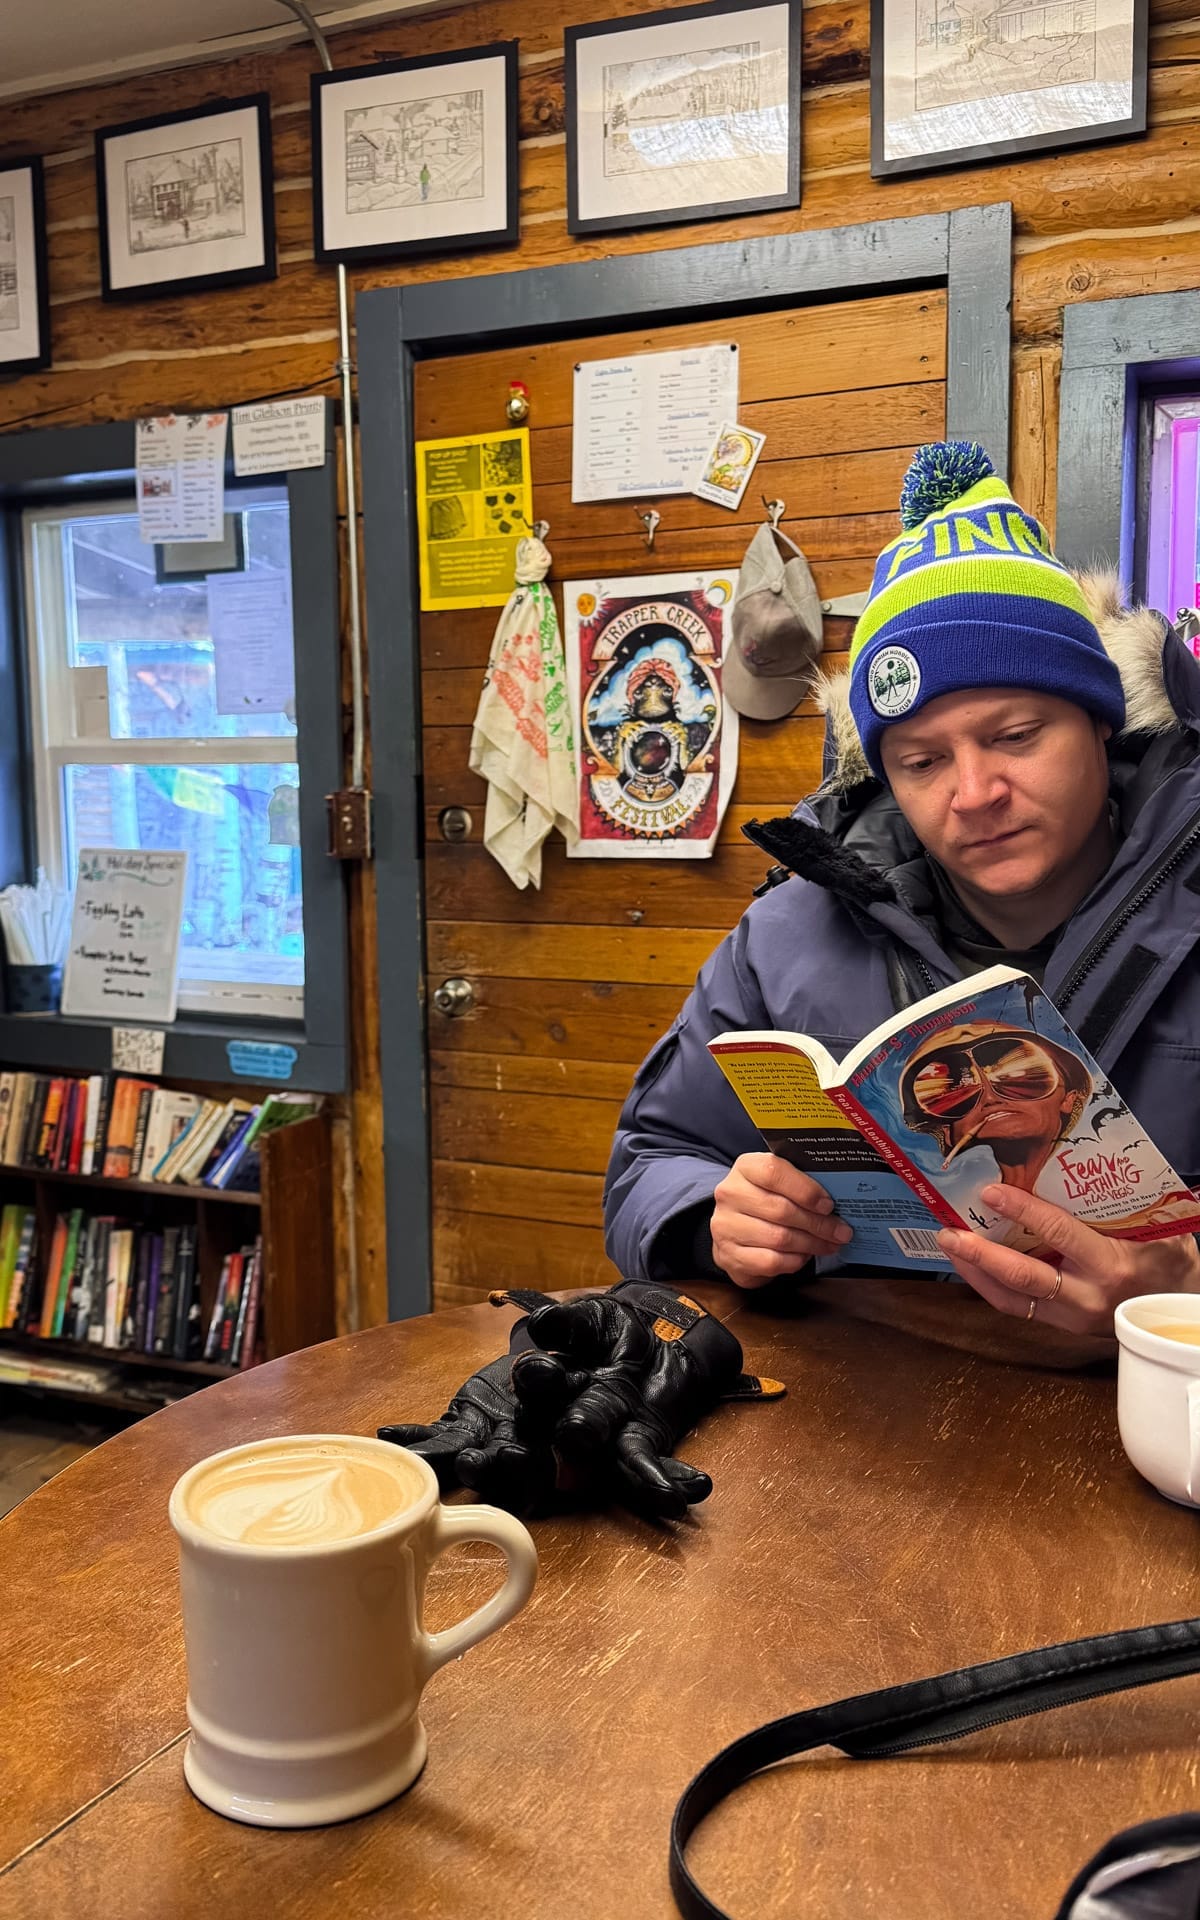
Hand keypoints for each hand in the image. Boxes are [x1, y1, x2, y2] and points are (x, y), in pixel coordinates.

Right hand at [711, 1152, 851, 1289]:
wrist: (734, 1230)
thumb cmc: (765, 1203)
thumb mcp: (780, 1184)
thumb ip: (802, 1185)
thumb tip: (842, 1201)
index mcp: (745, 1168)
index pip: (774, 1172)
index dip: (806, 1190)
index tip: (829, 1205)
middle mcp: (731, 1194)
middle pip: (781, 1209)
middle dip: (818, 1223)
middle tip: (841, 1231)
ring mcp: (726, 1226)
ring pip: (779, 1238)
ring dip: (811, 1244)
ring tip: (829, 1244)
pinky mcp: (730, 1255)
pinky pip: (771, 1261)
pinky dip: (794, 1260)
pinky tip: (805, 1256)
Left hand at [936, 1182, 1199, 1336]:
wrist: (1179, 1312)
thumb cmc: (1166, 1260)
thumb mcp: (1152, 1229)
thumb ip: (1118, 1204)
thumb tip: (1083, 1161)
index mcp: (1111, 1265)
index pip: (1058, 1234)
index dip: (1023, 1211)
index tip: (991, 1193)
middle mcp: (1087, 1296)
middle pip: (1023, 1277)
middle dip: (981, 1254)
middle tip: (950, 1231)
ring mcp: (1071, 1317)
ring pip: (1011, 1299)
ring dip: (975, 1272)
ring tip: (950, 1245)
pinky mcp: (1061, 1326)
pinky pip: (1017, 1307)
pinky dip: (989, 1285)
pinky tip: (970, 1265)